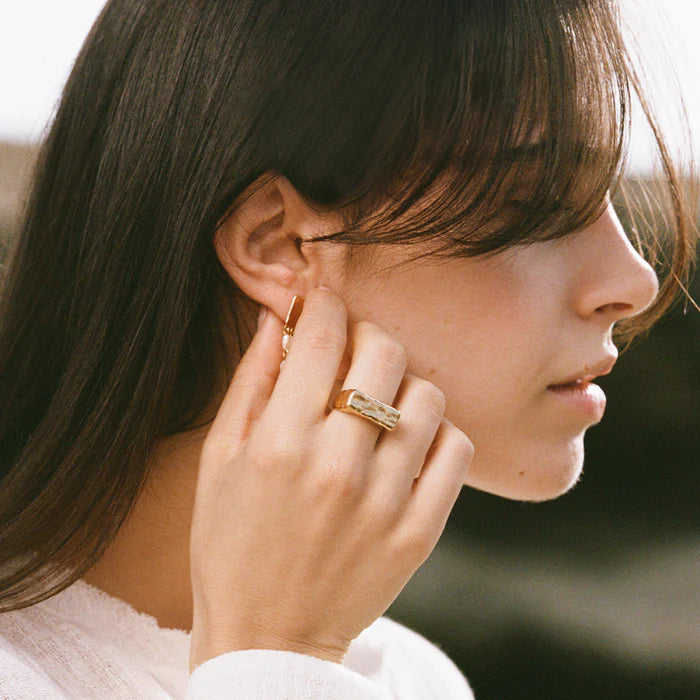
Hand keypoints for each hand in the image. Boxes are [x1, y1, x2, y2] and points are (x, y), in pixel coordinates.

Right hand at [189, 288, 472, 670]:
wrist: (268, 637)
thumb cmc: (231, 544)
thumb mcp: (219, 460)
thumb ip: (251, 382)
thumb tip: (279, 319)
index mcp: (280, 443)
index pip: (323, 338)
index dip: (326, 304)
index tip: (325, 302)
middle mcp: (336, 466)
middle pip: (384, 354)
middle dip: (369, 335)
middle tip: (355, 351)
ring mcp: (385, 501)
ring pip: (427, 397)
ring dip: (405, 385)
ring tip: (382, 403)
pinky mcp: (419, 531)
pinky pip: (455, 450)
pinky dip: (438, 433)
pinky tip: (409, 443)